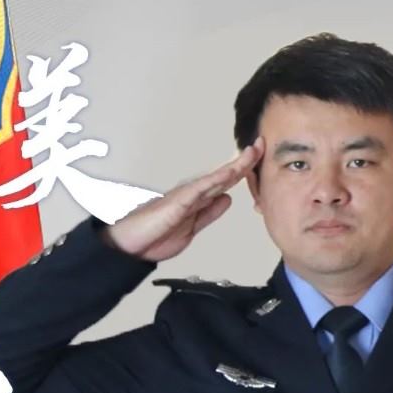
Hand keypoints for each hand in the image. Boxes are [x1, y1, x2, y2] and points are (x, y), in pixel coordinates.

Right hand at [102, 138, 264, 262]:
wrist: (131, 245)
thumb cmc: (155, 237)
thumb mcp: (193, 228)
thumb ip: (209, 213)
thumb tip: (227, 199)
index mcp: (198, 200)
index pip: (225, 183)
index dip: (243, 172)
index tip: (259, 160)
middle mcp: (193, 193)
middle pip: (224, 175)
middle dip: (244, 162)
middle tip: (261, 146)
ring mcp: (186, 196)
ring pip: (216, 178)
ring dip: (235, 166)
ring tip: (252, 153)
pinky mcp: (178, 202)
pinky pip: (201, 189)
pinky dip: (216, 180)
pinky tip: (229, 173)